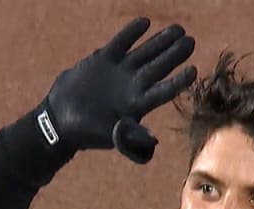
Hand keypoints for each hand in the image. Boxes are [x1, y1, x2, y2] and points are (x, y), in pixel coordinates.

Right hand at [42, 17, 196, 163]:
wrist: (61, 120)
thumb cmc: (88, 133)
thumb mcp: (112, 139)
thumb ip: (132, 140)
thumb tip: (153, 140)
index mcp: (139, 105)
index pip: (164, 91)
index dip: (179, 81)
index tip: (193, 71)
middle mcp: (134, 86)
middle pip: (160, 67)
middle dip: (175, 54)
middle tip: (190, 42)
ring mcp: (121, 71)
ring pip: (145, 52)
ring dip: (161, 41)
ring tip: (178, 30)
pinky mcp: (104, 59)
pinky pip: (121, 42)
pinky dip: (131, 33)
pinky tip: (144, 22)